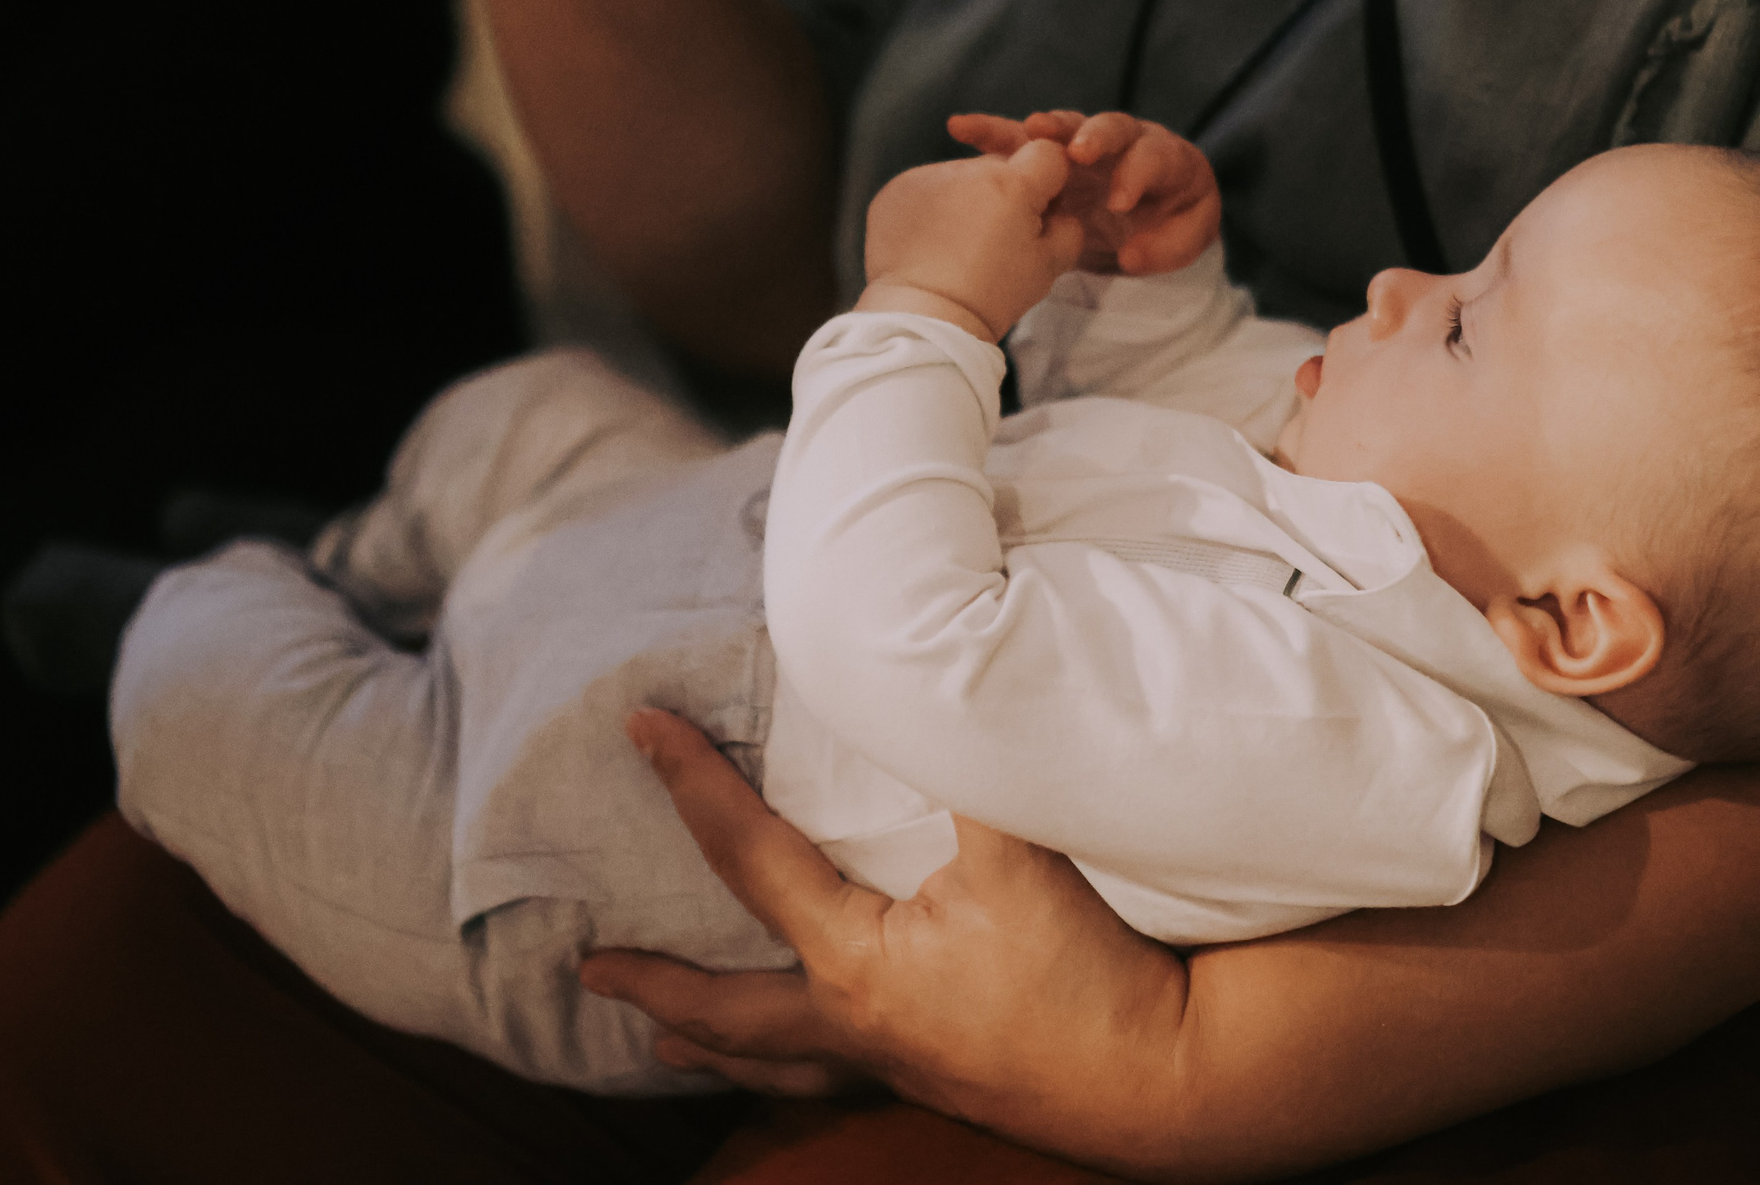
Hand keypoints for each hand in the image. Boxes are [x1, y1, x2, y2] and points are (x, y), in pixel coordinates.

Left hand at [580, 712, 1190, 1163]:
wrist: (1168, 1081)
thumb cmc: (1085, 970)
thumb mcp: (1019, 844)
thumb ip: (959, 758)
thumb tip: (911, 678)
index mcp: (855, 962)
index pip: (748, 857)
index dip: (691, 783)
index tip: (640, 729)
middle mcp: (858, 1023)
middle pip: (731, 1010)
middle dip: (659, 985)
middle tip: (591, 972)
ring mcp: (900, 1063)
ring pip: (782, 1061)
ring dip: (717, 1043)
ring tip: (666, 1041)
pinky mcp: (946, 1081)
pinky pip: (845, 1075)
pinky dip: (800, 1061)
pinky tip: (817, 1051)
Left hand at [860, 139, 1087, 339]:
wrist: (922, 318)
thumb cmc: (990, 297)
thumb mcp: (1048, 268)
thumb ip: (1067, 228)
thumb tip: (1060, 212)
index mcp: (1012, 184)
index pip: (1046, 153)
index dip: (1048, 183)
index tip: (1038, 213)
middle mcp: (968, 169)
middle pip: (1000, 165)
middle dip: (1005, 192)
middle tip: (995, 239)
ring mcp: (926, 176)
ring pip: (962, 176)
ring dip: (966, 198)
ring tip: (958, 245)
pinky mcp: (895, 189)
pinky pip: (926, 187)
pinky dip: (932, 207)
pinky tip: (931, 243)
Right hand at [948, 111, 1219, 274]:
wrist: (1149, 218)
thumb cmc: (1170, 223)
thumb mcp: (1186, 239)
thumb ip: (1168, 247)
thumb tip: (1130, 253)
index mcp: (1163, 157)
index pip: (1152, 157)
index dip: (1136, 175)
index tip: (1119, 203)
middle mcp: (1122, 141)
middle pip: (1109, 127)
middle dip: (1091, 136)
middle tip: (1075, 151)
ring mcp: (1082, 143)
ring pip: (1059, 130)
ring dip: (1034, 130)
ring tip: (1014, 130)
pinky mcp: (1048, 155)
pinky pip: (1019, 141)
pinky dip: (991, 132)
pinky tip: (960, 127)